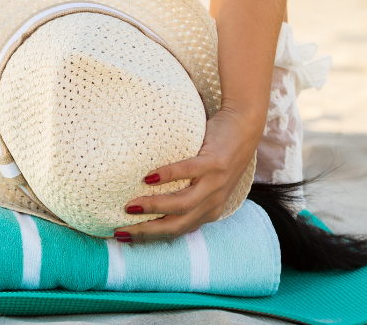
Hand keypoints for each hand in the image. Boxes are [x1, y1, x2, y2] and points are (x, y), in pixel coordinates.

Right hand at [114, 108, 259, 242]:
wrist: (245, 128)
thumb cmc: (218, 153)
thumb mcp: (206, 181)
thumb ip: (186, 191)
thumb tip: (145, 193)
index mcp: (210, 210)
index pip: (177, 231)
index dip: (150, 237)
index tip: (123, 236)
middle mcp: (213, 201)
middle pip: (177, 225)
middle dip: (148, 231)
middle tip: (121, 231)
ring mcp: (215, 182)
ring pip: (184, 204)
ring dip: (155, 207)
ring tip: (131, 207)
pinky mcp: (215, 162)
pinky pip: (189, 171)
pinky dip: (168, 176)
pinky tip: (149, 178)